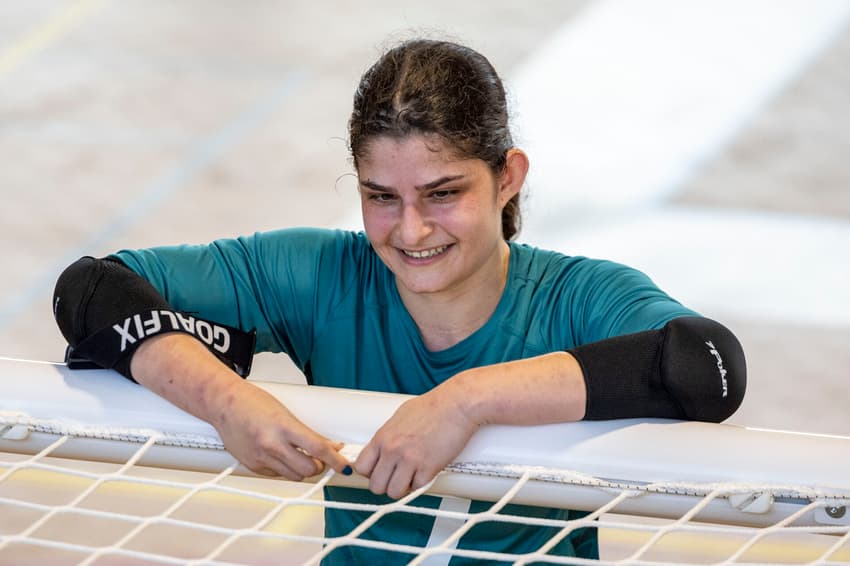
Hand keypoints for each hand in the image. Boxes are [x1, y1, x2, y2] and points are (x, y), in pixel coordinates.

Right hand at [211, 379, 350, 480]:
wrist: (223, 404)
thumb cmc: (253, 402)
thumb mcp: (285, 413)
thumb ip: (305, 432)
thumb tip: (329, 445)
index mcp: (284, 426)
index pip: (318, 448)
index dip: (336, 460)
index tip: (345, 466)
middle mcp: (272, 444)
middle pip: (309, 469)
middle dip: (320, 466)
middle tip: (321, 458)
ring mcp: (261, 457)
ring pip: (295, 476)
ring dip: (303, 469)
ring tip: (301, 456)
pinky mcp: (253, 466)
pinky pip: (278, 475)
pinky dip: (285, 470)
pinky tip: (282, 457)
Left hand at [353, 384, 478, 498]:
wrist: (456, 405)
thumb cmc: (433, 406)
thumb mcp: (400, 417)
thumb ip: (388, 435)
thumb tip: (383, 449)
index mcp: (382, 437)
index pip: (361, 467)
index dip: (370, 473)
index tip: (379, 471)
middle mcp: (392, 450)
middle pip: (375, 485)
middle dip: (386, 484)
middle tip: (396, 477)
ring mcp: (410, 461)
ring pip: (394, 492)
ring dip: (403, 488)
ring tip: (411, 477)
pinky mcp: (429, 468)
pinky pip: (417, 488)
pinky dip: (421, 483)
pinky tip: (426, 472)